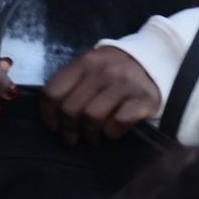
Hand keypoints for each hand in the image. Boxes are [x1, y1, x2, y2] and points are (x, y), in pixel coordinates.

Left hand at [42, 47, 160, 144]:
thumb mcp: (89, 67)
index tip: (52, 126)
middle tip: (71, 138)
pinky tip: (111, 132)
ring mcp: (123, 84)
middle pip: (71, 108)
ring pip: (92, 117)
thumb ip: (71, 83)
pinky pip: (118, 122)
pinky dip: (111, 132)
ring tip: (91, 137)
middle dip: (68, 129)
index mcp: (83, 62)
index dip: (48, 114)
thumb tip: (52, 115)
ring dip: (89, 133)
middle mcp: (101, 71)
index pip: (53, 92)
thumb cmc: (112, 69)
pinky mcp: (142, 99)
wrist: (151, 61)